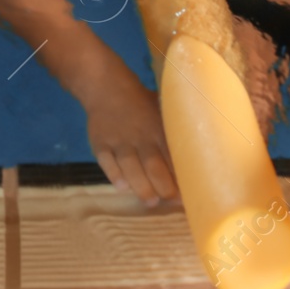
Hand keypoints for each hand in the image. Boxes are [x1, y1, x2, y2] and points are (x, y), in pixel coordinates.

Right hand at [83, 72, 176, 205]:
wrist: (106, 87)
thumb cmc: (139, 102)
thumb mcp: (159, 111)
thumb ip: (170, 133)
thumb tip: (189, 156)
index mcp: (157, 129)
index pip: (172, 157)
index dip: (180, 177)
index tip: (189, 195)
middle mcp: (139, 137)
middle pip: (153, 165)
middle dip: (163, 187)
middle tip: (170, 201)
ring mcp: (118, 141)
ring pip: (130, 167)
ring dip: (141, 187)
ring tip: (150, 202)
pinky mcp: (100, 143)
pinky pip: (106, 163)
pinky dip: (115, 175)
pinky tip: (123, 187)